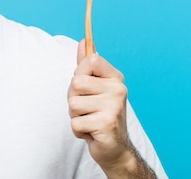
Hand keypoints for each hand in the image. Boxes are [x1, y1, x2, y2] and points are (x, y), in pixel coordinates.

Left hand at [67, 40, 131, 169]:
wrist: (115, 149)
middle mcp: (118, 89)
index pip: (90, 60)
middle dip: (73, 98)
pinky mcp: (107, 124)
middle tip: (87, 109)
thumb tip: (84, 41)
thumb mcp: (93, 87)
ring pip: (72, 103)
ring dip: (75, 116)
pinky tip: (91, 132)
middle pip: (75, 82)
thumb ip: (87, 64)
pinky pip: (75, 123)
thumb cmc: (99, 113)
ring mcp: (114, 107)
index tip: (86, 87)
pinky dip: (78, 131)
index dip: (79, 73)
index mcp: (115, 78)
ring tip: (89, 120)